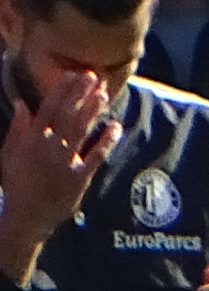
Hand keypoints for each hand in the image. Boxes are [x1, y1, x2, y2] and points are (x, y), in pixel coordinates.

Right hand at [0, 64, 114, 251]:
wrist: (26, 215)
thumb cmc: (16, 183)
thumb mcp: (9, 153)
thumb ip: (17, 128)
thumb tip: (21, 105)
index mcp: (31, 139)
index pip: (49, 108)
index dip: (62, 90)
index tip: (72, 75)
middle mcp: (49, 146)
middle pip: (68, 114)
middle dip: (81, 94)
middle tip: (93, 76)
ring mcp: (66, 161)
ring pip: (82, 130)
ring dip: (93, 111)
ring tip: (104, 94)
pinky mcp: (80, 177)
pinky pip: (96, 156)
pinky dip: (106, 140)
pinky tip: (115, 126)